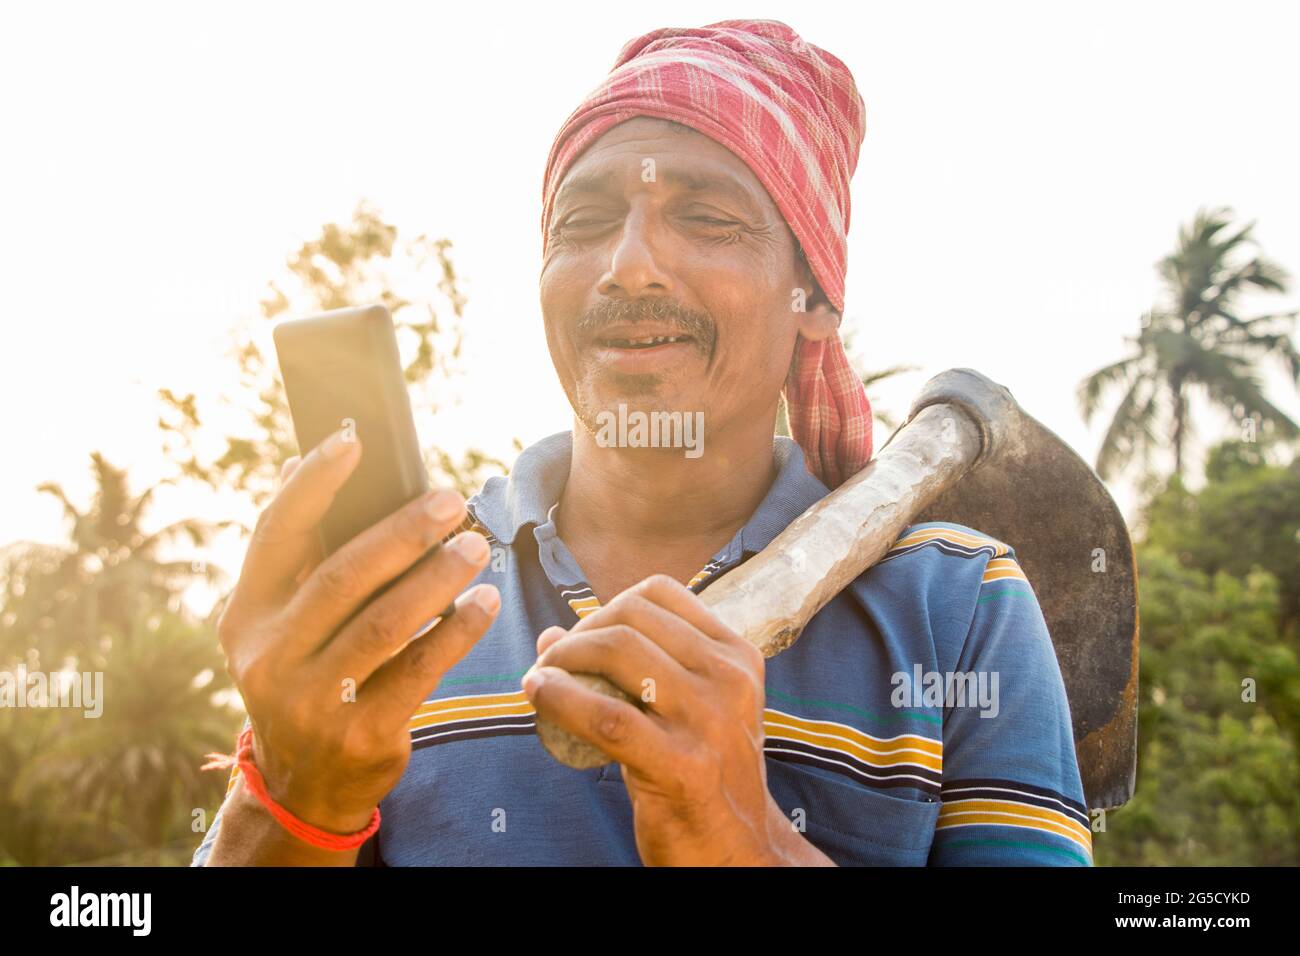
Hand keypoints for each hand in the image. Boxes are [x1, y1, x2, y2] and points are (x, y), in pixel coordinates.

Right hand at [215, 428, 499, 835]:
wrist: (306, 784)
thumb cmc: (310, 675)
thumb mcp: (285, 625)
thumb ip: (300, 556)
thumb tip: (305, 461)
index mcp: (246, 616)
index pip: (275, 534)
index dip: (312, 485)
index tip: (352, 441)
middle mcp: (268, 657)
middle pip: (342, 577)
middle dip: (402, 532)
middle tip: (451, 501)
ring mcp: (311, 701)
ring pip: (384, 625)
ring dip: (437, 579)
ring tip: (477, 547)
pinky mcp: (360, 734)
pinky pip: (417, 672)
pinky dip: (455, 633)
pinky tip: (483, 604)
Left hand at [522, 575, 831, 865]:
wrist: (738, 849)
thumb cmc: (704, 774)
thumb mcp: (690, 710)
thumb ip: (630, 668)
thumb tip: (552, 635)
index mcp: (736, 656)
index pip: (661, 593)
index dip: (608, 605)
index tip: (584, 636)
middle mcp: (729, 679)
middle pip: (631, 618)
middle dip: (579, 631)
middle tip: (553, 661)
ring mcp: (709, 720)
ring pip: (616, 653)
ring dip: (562, 658)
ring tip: (541, 677)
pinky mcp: (682, 764)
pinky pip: (604, 714)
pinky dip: (560, 697)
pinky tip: (538, 694)